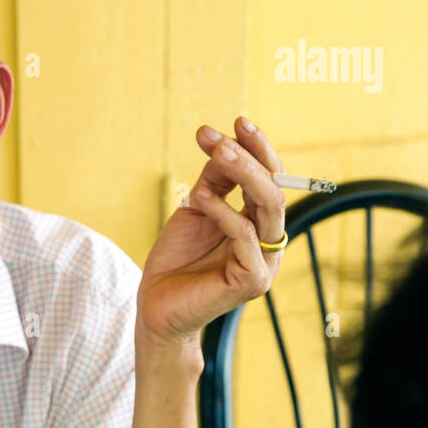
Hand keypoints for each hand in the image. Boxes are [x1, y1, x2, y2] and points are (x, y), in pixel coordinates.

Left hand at [137, 117, 286, 346]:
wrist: (156, 307)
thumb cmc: (176, 260)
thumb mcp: (196, 209)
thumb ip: (214, 181)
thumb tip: (224, 143)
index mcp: (259, 225)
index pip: (270, 179)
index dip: (258, 148)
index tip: (237, 120)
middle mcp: (268, 244)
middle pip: (272, 190)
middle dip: (249, 157)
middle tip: (221, 137)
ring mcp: (264, 264)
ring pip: (267, 209)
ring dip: (244, 175)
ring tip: (217, 153)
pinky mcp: (252, 282)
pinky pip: (244, 236)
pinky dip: (223, 212)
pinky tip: (199, 196)